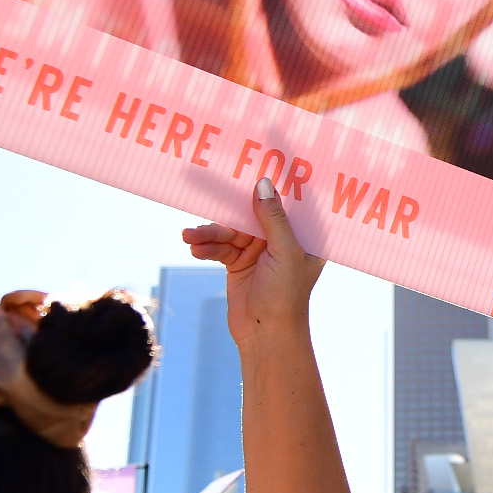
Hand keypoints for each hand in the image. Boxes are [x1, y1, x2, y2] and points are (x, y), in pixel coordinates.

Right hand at [182, 175, 322, 343]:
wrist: (264, 335)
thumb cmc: (285, 295)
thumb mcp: (283, 252)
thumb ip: (273, 218)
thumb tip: (263, 183)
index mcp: (303, 236)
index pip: (291, 200)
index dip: (277, 180)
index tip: (259, 157)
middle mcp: (282, 240)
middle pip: (253, 212)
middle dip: (228, 207)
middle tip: (206, 189)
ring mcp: (259, 251)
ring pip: (231, 230)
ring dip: (210, 232)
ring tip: (190, 236)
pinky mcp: (239, 264)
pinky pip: (220, 247)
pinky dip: (207, 246)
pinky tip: (195, 248)